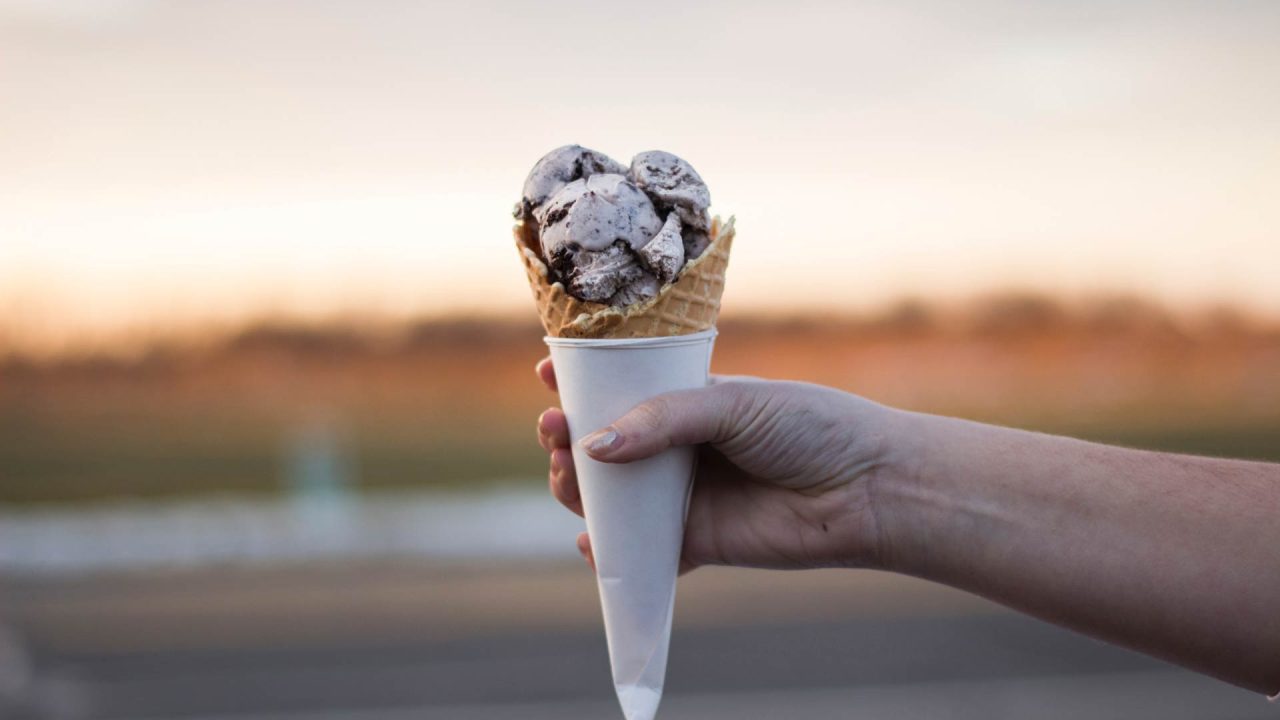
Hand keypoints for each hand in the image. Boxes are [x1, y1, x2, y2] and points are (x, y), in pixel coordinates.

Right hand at [535, 358, 899, 573]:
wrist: (867, 489)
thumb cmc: (811, 427)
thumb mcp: (732, 404)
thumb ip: (664, 421)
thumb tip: (594, 444)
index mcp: (690, 402)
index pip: (623, 390)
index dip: (582, 382)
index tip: (549, 371)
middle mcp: (681, 449)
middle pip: (605, 447)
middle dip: (569, 437)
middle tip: (553, 428)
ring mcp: (687, 497)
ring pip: (613, 498)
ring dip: (580, 488)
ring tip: (567, 473)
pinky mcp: (697, 543)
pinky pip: (642, 552)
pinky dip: (612, 552)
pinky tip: (593, 542)